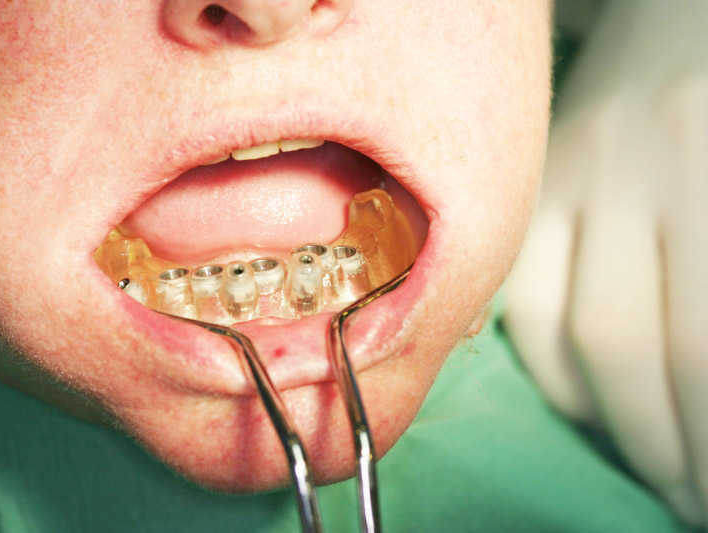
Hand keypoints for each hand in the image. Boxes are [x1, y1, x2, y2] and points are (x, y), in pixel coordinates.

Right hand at [504, 2, 706, 525]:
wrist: (684, 2)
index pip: (707, 346)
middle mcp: (637, 166)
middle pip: (639, 349)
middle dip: (676, 451)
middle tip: (695, 503)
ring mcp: (571, 178)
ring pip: (579, 336)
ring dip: (622, 429)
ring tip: (661, 475)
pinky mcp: (536, 192)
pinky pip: (531, 306)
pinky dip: (559, 374)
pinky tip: (596, 408)